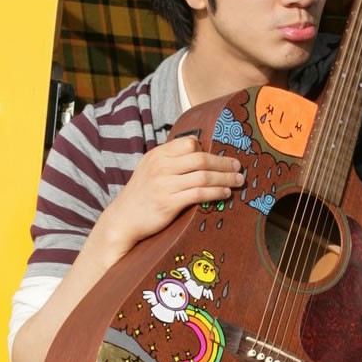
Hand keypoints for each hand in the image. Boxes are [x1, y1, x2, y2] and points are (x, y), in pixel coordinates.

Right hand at [91, 136, 243, 260]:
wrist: (124, 219)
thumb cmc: (141, 195)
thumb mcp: (149, 170)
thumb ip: (170, 161)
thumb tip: (199, 154)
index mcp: (157, 155)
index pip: (189, 143)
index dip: (207, 149)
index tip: (220, 158)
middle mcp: (160, 167)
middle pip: (201, 158)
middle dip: (224, 163)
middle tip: (238, 167)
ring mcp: (164, 185)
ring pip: (203, 176)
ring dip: (225, 178)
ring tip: (238, 181)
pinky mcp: (169, 203)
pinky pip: (199, 194)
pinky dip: (216, 192)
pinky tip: (225, 193)